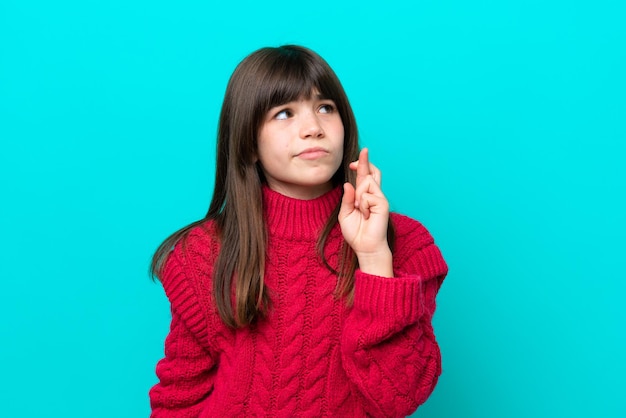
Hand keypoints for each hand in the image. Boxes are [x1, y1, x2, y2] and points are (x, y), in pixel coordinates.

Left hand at [338, 148, 392, 276]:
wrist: (365, 246)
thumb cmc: (356, 232)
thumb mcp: (345, 213)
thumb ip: (347, 198)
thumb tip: (348, 183)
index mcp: (364, 196)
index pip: (364, 177)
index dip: (361, 165)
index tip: (354, 160)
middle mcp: (374, 195)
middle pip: (372, 172)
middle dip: (365, 161)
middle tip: (363, 151)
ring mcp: (380, 198)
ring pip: (366, 181)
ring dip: (359, 194)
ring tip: (361, 209)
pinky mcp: (383, 203)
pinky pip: (368, 195)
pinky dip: (363, 204)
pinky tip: (367, 214)